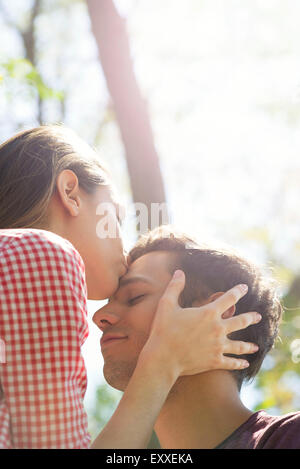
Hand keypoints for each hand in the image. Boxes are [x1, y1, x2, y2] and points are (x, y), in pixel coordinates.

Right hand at [141, 270, 260, 377]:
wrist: (163, 358)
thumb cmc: (163, 330)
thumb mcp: (167, 304)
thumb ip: (175, 287)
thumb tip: (179, 272)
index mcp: (208, 313)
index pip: (228, 298)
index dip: (238, 291)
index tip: (245, 287)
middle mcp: (217, 329)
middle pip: (241, 321)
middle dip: (251, 318)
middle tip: (259, 316)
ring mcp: (218, 346)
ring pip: (240, 345)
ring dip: (249, 346)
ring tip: (256, 346)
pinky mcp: (215, 361)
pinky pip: (231, 362)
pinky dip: (239, 363)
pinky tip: (245, 363)